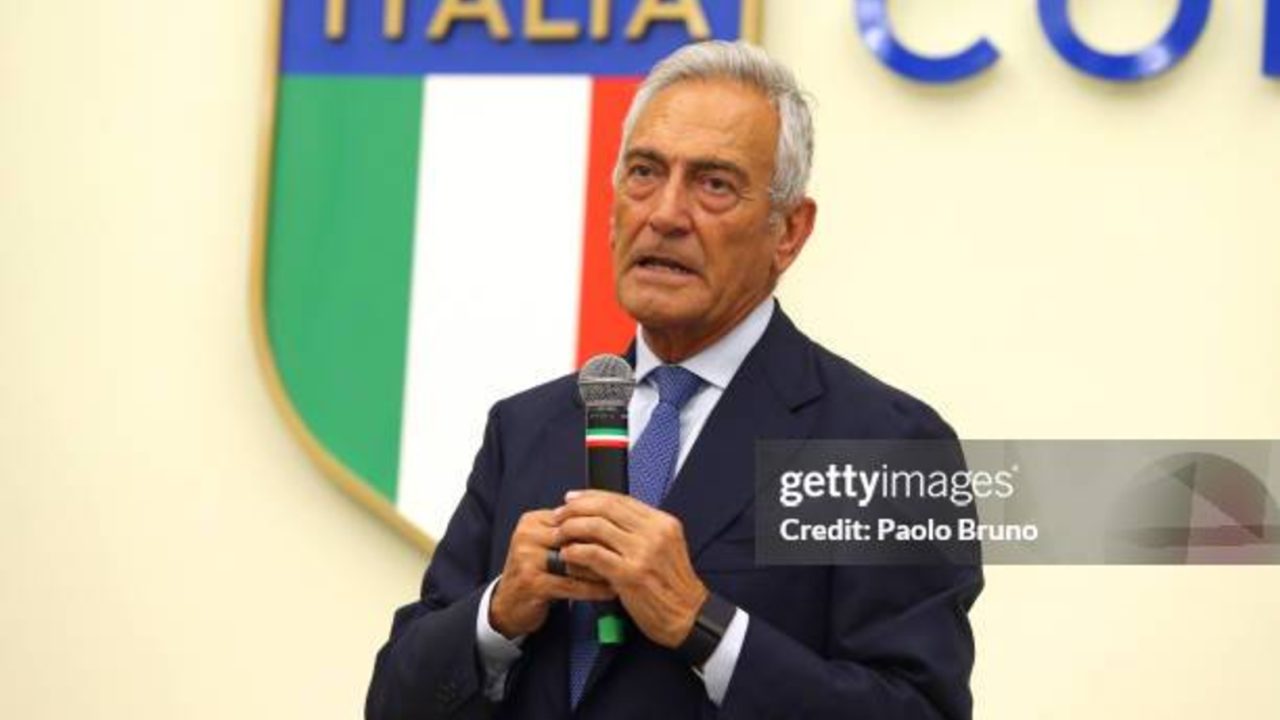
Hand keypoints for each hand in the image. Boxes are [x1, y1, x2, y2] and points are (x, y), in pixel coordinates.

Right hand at [489, 509, 615, 638]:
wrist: (507, 604)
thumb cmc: (535, 573)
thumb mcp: (547, 545)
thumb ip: (570, 531)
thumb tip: (610, 520)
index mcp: (533, 521)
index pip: (574, 515)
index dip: (602, 524)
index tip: (626, 532)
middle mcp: (527, 536)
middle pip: (575, 535)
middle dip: (606, 545)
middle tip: (631, 551)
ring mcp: (527, 559)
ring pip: (575, 560)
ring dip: (604, 568)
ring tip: (627, 572)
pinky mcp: (532, 583)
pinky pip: (571, 584)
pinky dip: (594, 589)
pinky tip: (611, 591)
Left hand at [554, 490, 708, 647]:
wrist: (688, 617)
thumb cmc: (672, 587)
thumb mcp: (666, 548)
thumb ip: (641, 531)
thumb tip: (606, 518)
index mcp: (663, 523)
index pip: (621, 499)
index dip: (592, 496)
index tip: (573, 498)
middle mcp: (654, 533)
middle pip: (607, 507)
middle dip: (577, 508)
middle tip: (559, 514)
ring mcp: (643, 553)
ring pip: (597, 526)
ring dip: (572, 528)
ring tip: (560, 534)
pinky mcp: (630, 574)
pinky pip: (594, 554)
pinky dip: (576, 551)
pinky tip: (568, 554)